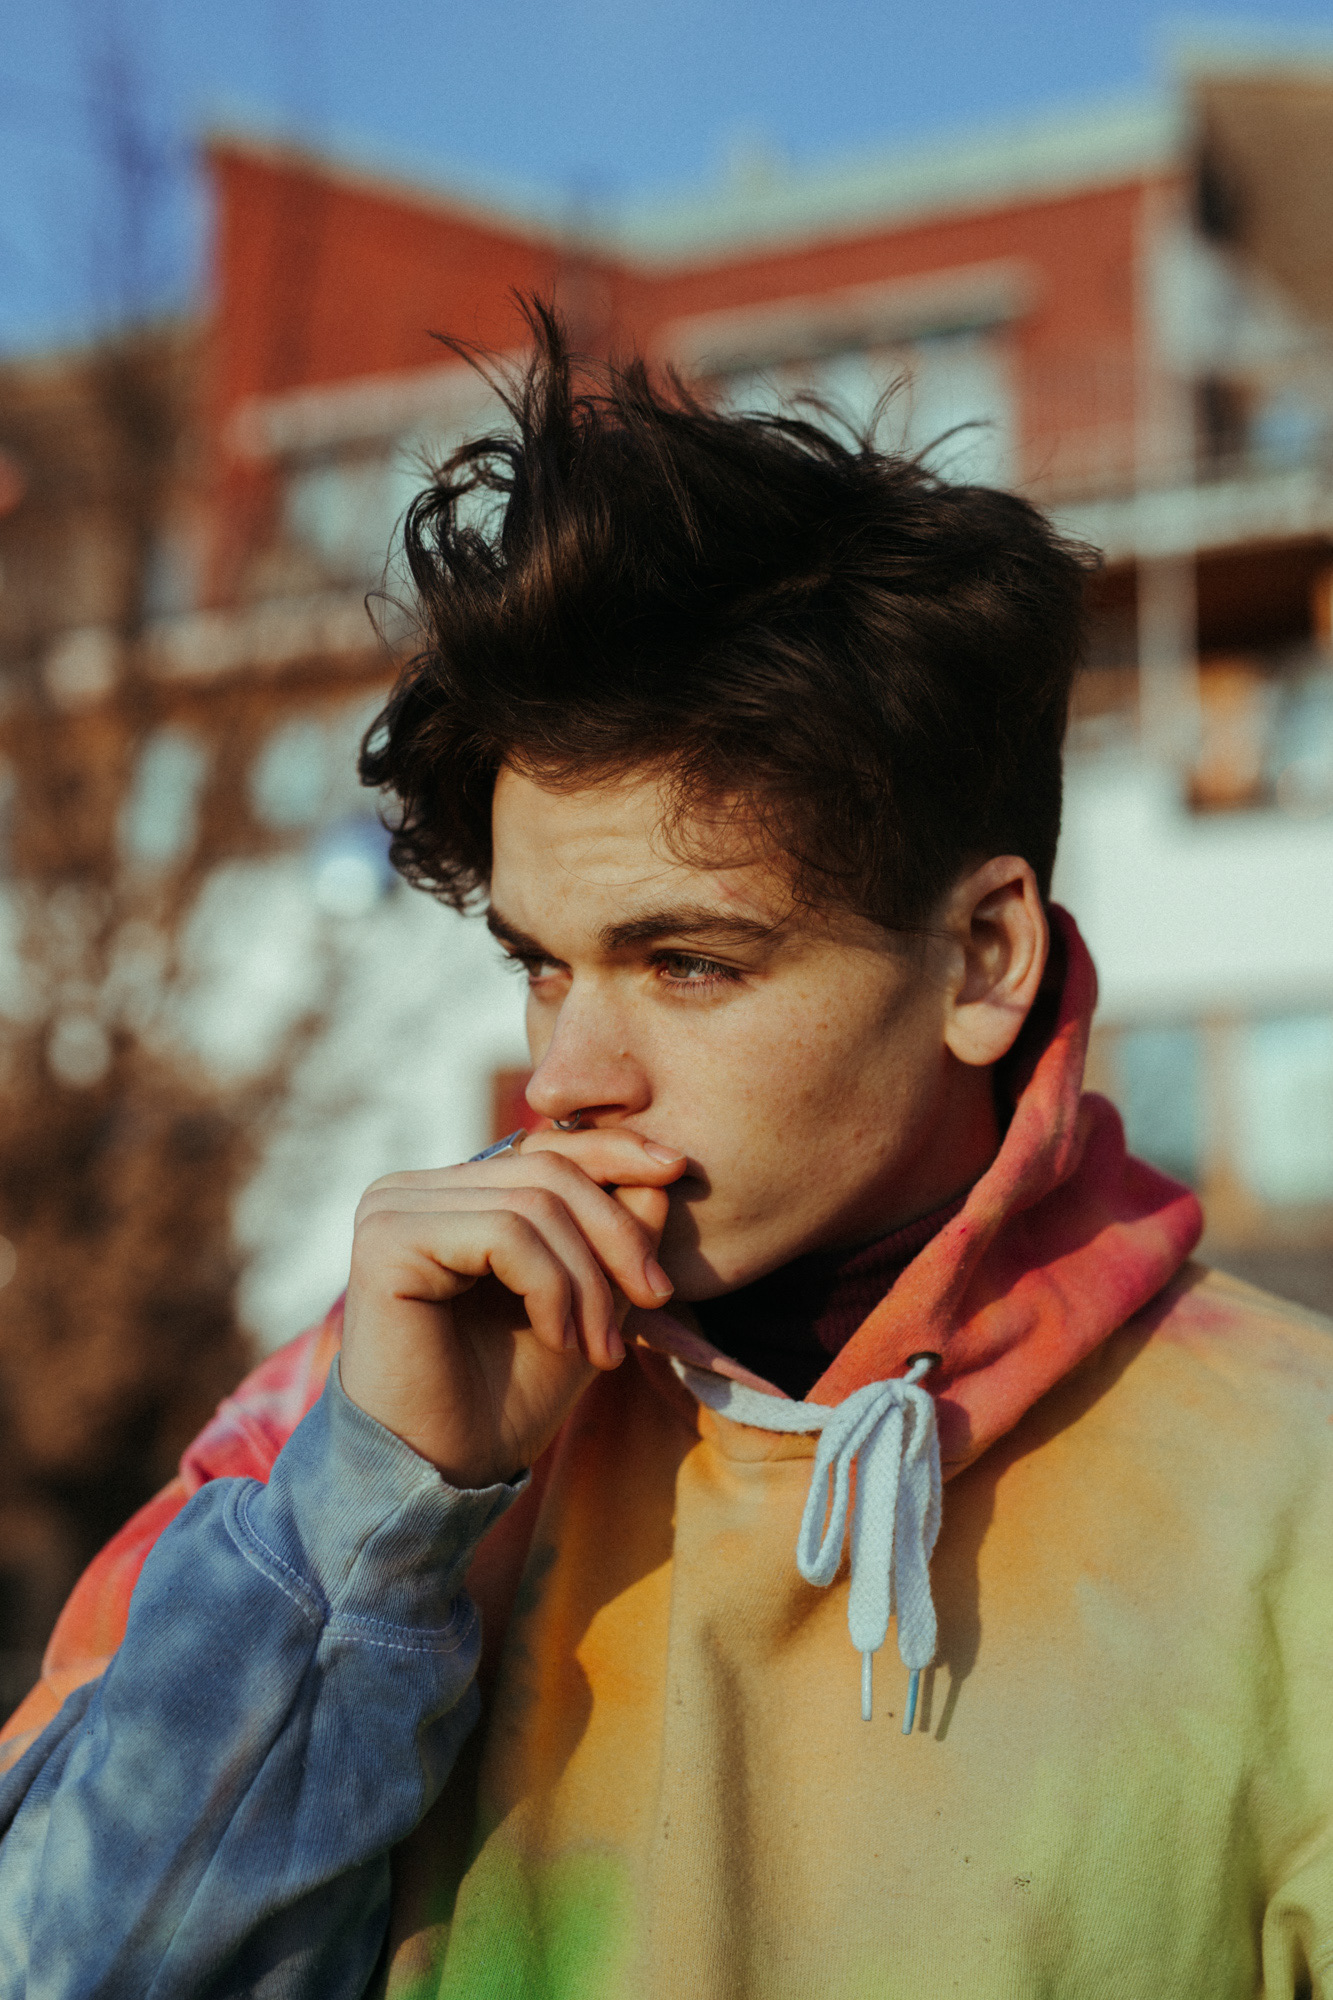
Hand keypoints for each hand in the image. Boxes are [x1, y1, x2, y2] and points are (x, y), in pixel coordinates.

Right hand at [339, 1129, 687, 1486]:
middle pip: (548, 1169)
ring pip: (534, 1203)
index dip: (614, 1150)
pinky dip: (551, 1288)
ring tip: (602, 1346)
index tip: (678, 1169)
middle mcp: (414, 1190)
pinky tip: (559, 1339)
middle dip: (616, 1233)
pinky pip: (503, 1234)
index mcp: (453, 1195)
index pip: (545, 1146)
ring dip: (588, 1279)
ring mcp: (394, 1209)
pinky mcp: (388, 1239)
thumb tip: (660, 1169)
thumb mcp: (586, 1303)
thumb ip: (615, 1236)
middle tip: (652, 1298)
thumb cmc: (507, 1396)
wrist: (445, 1471)